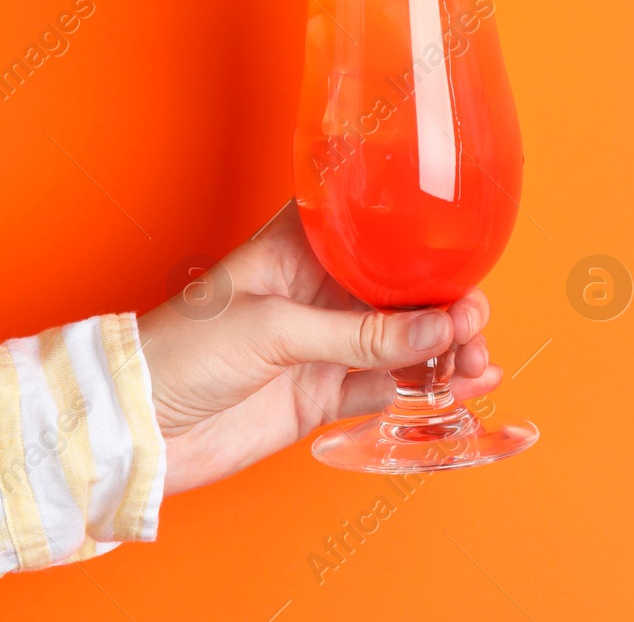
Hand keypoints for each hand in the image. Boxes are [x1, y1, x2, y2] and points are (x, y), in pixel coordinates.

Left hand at [138, 203, 501, 494]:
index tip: (465, 260)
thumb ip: (363, 333)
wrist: (132, 428)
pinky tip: (459, 387)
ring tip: (475, 365)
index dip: (427, 241)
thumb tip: (441, 327)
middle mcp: (322, 291)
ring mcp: (326, 343)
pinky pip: (388, 385)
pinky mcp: (323, 392)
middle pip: (406, 289)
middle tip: (475, 326)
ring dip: (447, 349)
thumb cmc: (179, 351)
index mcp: (304, 248)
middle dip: (450, 305)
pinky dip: (426, 386)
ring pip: (407, 340)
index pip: (380, 231)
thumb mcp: (275, 329)